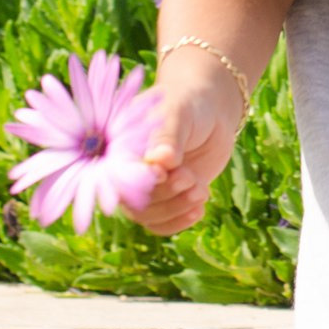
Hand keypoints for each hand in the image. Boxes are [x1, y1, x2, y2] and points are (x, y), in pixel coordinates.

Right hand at [130, 65, 247, 234]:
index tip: (164, 172)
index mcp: (120, 149)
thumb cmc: (187, 105)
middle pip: (134, 201)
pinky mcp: (167, 198)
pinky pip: (163, 223)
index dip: (139, 181)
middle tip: (190, 177)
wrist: (210, 110)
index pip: (118, 175)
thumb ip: (167, 136)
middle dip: (165, 194)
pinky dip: (180, 221)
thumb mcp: (177, 113)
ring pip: (150, 216)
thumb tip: (160, 160)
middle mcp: (128, 172)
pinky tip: (199, 209)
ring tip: (201, 191)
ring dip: (176, 208)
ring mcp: (148, 187)